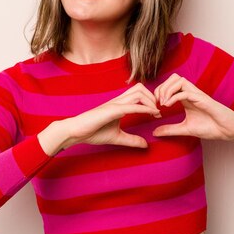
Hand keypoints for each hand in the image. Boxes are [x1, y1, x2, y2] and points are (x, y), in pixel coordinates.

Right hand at [39, 83, 160, 154]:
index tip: (157, 113)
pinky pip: (132, 106)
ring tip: (156, 113)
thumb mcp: (117, 137)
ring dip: (151, 101)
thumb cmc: (92, 132)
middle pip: (141, 88)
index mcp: (119, 104)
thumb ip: (132, 140)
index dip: (151, 100)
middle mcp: (118, 100)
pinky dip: (144, 109)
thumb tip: (146, 145)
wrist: (75, 131)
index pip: (138, 93)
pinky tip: (152, 114)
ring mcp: (115, 104)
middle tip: (158, 111)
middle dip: (153, 97)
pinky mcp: (112, 110)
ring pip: (138, 93)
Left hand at [152, 73, 233, 141]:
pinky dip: (174, 97)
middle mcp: (191, 93)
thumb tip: (154, 132)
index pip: (170, 84)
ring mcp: (197, 95)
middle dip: (162, 87)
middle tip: (157, 102)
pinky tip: (168, 106)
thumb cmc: (210, 127)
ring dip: (167, 89)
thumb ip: (170, 129)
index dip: (159, 91)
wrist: (227, 131)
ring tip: (163, 103)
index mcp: (187, 98)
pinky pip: (186, 92)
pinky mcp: (203, 100)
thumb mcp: (185, 129)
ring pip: (179, 80)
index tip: (155, 105)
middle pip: (174, 78)